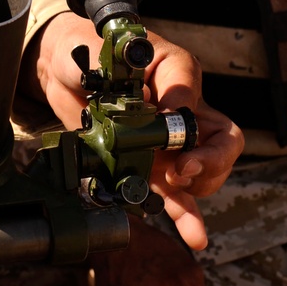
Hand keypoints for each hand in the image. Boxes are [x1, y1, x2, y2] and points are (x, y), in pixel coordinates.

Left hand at [28, 12, 242, 247]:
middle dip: (209, 163)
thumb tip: (159, 107)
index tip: (168, 135)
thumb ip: (132, 71)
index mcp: (178, 78)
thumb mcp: (112, 51)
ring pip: (205, 171)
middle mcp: (182, 112)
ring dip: (198, 187)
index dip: (188, 123)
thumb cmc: (91, 50)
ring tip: (176, 189)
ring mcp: (167, 144)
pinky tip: (196, 236)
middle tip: (180, 171)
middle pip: (223, 142)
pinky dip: (187, 215)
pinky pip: (176, 194)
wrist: (64, 69)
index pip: (199, 100)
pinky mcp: (149, 167)